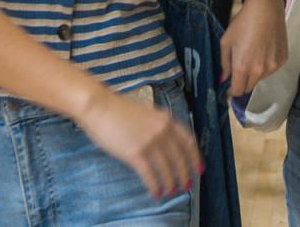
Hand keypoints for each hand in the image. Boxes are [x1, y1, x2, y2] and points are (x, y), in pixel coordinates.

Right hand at [76, 89, 200, 197]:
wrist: (100, 106)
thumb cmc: (118, 108)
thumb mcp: (146, 112)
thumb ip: (157, 125)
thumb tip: (163, 141)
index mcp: (166, 119)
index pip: (188, 142)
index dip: (195, 157)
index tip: (199, 168)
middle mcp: (162, 131)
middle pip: (179, 158)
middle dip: (184, 174)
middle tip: (187, 185)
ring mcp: (150, 143)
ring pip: (166, 169)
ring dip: (171, 182)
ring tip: (172, 191)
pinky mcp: (135, 154)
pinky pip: (150, 175)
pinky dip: (155, 186)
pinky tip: (156, 193)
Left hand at [219, 0, 286, 95]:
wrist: (266, 9)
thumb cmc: (242, 24)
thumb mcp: (226, 42)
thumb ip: (224, 63)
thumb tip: (224, 79)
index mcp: (242, 67)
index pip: (237, 91)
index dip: (231, 92)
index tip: (229, 88)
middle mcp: (259, 71)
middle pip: (249, 87)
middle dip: (242, 82)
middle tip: (239, 70)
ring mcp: (273, 66)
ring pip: (260, 78)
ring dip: (254, 73)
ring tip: (253, 54)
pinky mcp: (282, 60)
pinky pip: (271, 69)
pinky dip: (266, 65)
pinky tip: (264, 49)